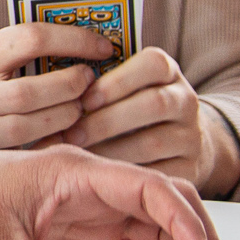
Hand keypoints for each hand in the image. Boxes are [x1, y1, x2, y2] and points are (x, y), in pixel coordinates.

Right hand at [0, 23, 112, 150]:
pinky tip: (66, 133)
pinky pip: (28, 152)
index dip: (74, 41)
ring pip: (29, 126)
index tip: (102, 47)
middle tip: (90, 80)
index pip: (30, 39)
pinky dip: (54, 142)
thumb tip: (88, 49)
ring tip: (79, 107)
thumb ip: (28, 52)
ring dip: (65, 116)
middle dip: (70, 85)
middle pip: (29, 91)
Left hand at [62, 47, 239, 195]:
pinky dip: (126, 174)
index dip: (118, 81)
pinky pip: (160, 173)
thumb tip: (48, 83)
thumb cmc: (130, 108)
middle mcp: (185, 99)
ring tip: (78, 156)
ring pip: (155, 141)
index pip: (152, 64)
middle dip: (107, 121)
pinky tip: (99, 176)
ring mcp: (190, 135)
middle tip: (72, 136)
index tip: (85, 100)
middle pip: (154, 103)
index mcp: (167, 71)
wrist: (177, 142)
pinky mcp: (191, 168)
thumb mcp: (121, 86)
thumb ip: (94, 80)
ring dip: (111, 150)